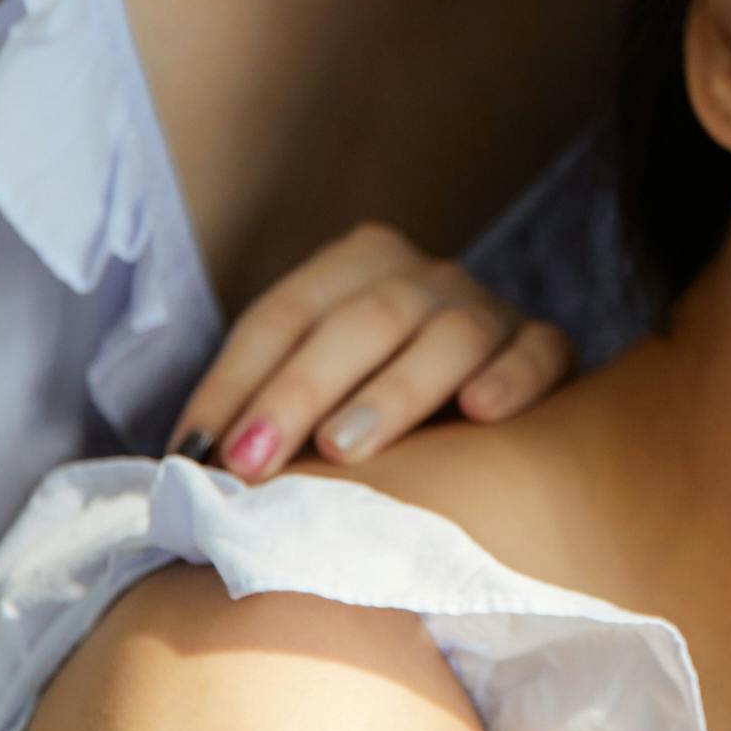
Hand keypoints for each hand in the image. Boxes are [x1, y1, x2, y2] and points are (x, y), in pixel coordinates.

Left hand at [170, 223, 571, 483]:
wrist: (490, 405)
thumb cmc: (375, 407)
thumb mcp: (317, 391)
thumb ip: (261, 409)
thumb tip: (184, 466)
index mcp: (356, 264)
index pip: (284, 315)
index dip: (237, 382)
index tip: (201, 454)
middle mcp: (425, 276)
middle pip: (360, 321)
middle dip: (299, 393)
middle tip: (254, 461)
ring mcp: (489, 308)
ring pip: (446, 335)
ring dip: (392, 391)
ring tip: (343, 448)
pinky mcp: (546, 346)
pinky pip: (536, 352)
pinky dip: (510, 377)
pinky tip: (481, 411)